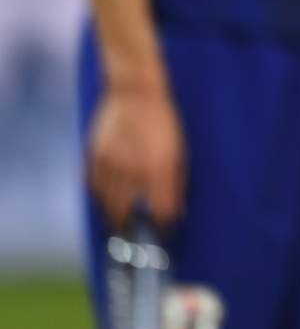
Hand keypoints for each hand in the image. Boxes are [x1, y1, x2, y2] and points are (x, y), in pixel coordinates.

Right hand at [87, 81, 185, 229]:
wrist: (133, 94)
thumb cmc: (163, 122)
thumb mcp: (179, 150)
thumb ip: (177, 183)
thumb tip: (176, 211)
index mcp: (156, 167)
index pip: (158, 210)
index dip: (161, 225)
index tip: (164, 230)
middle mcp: (130, 170)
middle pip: (127, 214)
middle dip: (134, 228)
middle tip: (140, 233)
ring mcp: (108, 166)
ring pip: (108, 205)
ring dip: (117, 216)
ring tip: (125, 221)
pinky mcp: (92, 160)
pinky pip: (95, 190)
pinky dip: (103, 199)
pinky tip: (111, 200)